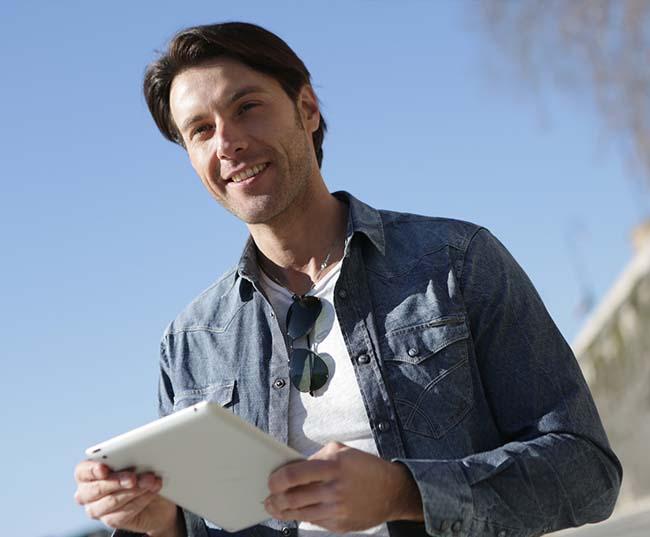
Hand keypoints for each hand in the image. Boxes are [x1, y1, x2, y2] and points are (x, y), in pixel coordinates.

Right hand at [74, 460, 182, 536]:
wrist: (155, 498)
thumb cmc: (139, 471)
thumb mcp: (134, 460)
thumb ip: (129, 455)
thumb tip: (135, 453)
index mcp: (87, 473)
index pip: (83, 471)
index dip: (92, 470)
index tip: (103, 469)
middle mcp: (87, 493)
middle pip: (98, 488)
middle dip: (118, 481)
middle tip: (134, 478)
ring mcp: (97, 509)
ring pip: (112, 501)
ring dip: (135, 490)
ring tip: (150, 481)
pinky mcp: (112, 520)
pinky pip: (124, 513)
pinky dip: (141, 500)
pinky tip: (152, 491)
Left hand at [264, 442, 422, 532]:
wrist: (392, 491)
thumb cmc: (365, 467)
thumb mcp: (342, 451)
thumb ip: (317, 458)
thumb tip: (294, 467)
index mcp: (333, 466)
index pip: (294, 475)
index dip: (276, 479)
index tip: (271, 480)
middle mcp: (333, 489)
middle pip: (292, 498)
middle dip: (275, 499)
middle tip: (268, 497)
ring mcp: (337, 509)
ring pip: (299, 514)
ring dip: (282, 511)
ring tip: (275, 507)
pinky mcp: (339, 524)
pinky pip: (313, 522)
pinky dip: (302, 517)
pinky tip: (296, 512)